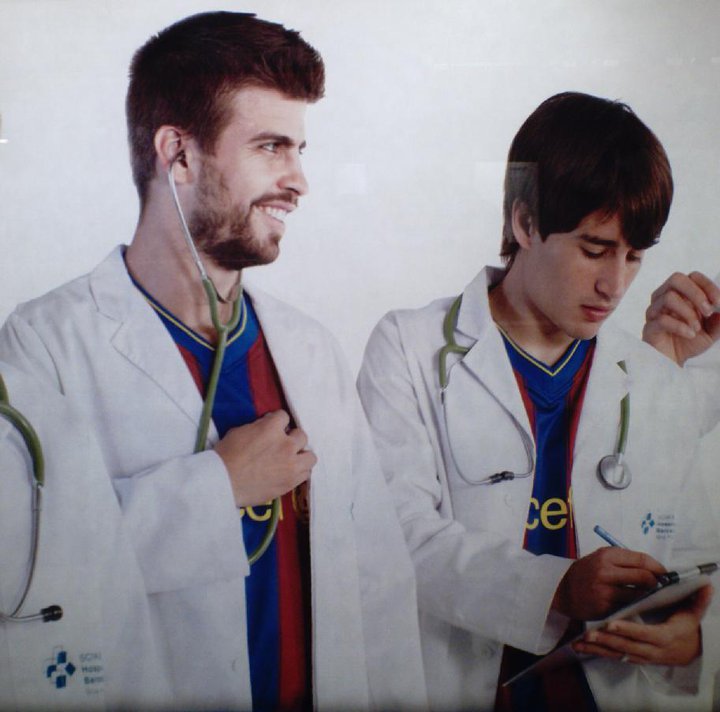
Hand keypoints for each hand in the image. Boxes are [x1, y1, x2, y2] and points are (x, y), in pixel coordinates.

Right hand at [214, 410, 316, 506]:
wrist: (223, 482)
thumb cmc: (226, 456)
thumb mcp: (239, 431)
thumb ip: (258, 427)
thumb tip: (266, 426)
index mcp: (271, 428)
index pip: (284, 416)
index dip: (277, 423)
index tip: (273, 429)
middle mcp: (286, 444)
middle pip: (302, 435)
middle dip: (292, 439)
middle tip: (282, 446)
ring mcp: (291, 464)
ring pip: (310, 456)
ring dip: (301, 456)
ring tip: (292, 460)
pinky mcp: (291, 482)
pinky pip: (305, 474)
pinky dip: (299, 472)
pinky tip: (290, 472)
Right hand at [552, 547, 664, 620]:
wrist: (562, 591)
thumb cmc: (586, 572)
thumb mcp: (600, 558)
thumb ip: (623, 561)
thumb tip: (653, 568)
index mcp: (606, 555)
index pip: (642, 559)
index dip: (657, 567)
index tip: (664, 572)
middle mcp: (606, 571)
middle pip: (644, 577)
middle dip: (654, 582)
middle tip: (656, 585)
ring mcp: (605, 591)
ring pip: (638, 594)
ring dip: (644, 594)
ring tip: (641, 593)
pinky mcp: (605, 607)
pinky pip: (628, 605)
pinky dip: (631, 604)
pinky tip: (627, 602)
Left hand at [572, 585, 712, 665]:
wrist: (688, 650)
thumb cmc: (687, 627)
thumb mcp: (694, 614)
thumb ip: (698, 600)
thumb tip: (708, 585)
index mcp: (666, 636)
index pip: (647, 635)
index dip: (629, 630)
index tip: (611, 622)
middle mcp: (653, 650)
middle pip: (628, 646)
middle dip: (608, 639)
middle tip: (589, 631)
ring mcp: (642, 656)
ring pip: (618, 653)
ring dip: (599, 648)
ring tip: (580, 640)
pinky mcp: (633, 657)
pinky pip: (613, 656)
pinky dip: (596, 653)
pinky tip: (579, 648)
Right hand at [642, 271, 719, 365]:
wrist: (673, 363)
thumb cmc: (689, 342)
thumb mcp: (713, 330)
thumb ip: (719, 319)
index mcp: (681, 294)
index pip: (692, 277)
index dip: (707, 286)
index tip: (719, 302)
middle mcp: (665, 298)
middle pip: (676, 279)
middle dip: (696, 293)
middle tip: (707, 311)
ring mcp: (654, 311)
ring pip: (668, 297)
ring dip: (688, 313)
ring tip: (696, 328)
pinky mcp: (649, 326)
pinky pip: (662, 320)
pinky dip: (680, 327)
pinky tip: (689, 335)